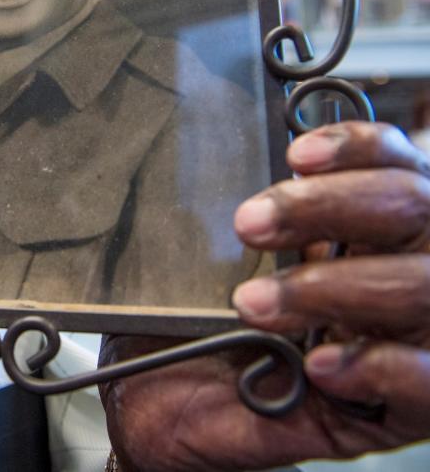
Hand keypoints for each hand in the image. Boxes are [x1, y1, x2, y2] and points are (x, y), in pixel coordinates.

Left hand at [101, 122, 429, 471]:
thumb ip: (241, 216)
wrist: (155, 409)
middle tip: (248, 225)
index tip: (295, 154)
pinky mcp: (394, 411)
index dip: (357, 147)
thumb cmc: (183, 326)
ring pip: (423, 287)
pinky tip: (318, 364)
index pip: (395, 165)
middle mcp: (395, 273)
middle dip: (327, 205)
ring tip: (253, 303)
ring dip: (332, 286)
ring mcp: (405, 340)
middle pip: (415, 208)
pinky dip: (375, 363)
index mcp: (361, 230)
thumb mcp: (201, 258)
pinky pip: (429, 381)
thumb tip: (238, 159)